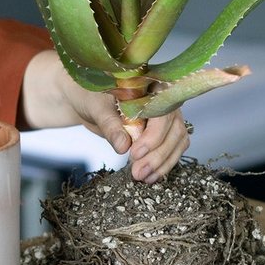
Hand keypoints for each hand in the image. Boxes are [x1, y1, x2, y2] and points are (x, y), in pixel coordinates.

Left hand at [22, 50, 188, 182]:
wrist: (86, 101)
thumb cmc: (91, 96)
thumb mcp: (96, 108)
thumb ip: (110, 125)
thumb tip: (123, 145)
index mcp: (151, 86)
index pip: (163, 112)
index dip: (153, 135)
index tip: (135, 153)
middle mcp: (164, 101)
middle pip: (174, 130)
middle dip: (157, 155)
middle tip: (138, 172)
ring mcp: (166, 118)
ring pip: (177, 142)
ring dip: (163, 163)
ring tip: (143, 178)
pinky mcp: (162, 133)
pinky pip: (171, 150)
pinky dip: (163, 165)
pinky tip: (150, 177)